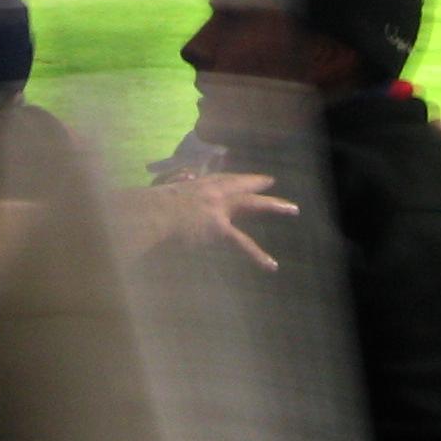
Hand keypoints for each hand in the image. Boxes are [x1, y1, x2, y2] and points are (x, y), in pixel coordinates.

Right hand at [124, 171, 297, 269]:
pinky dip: (257, 255)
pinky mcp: (219, 228)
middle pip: (240, 184)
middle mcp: (212, 191)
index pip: (221, 177)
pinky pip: (243, 244)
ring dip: (273, 205)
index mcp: (196, 183)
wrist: (148, 216)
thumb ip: (174, 181)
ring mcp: (219, 208)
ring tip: (292, 209)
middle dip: (257, 183)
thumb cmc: (148, 207)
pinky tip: (271, 265)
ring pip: (252, 204)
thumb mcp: (161, 189)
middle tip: (272, 182)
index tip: (244, 177)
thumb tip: (184, 176)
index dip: (235, 177)